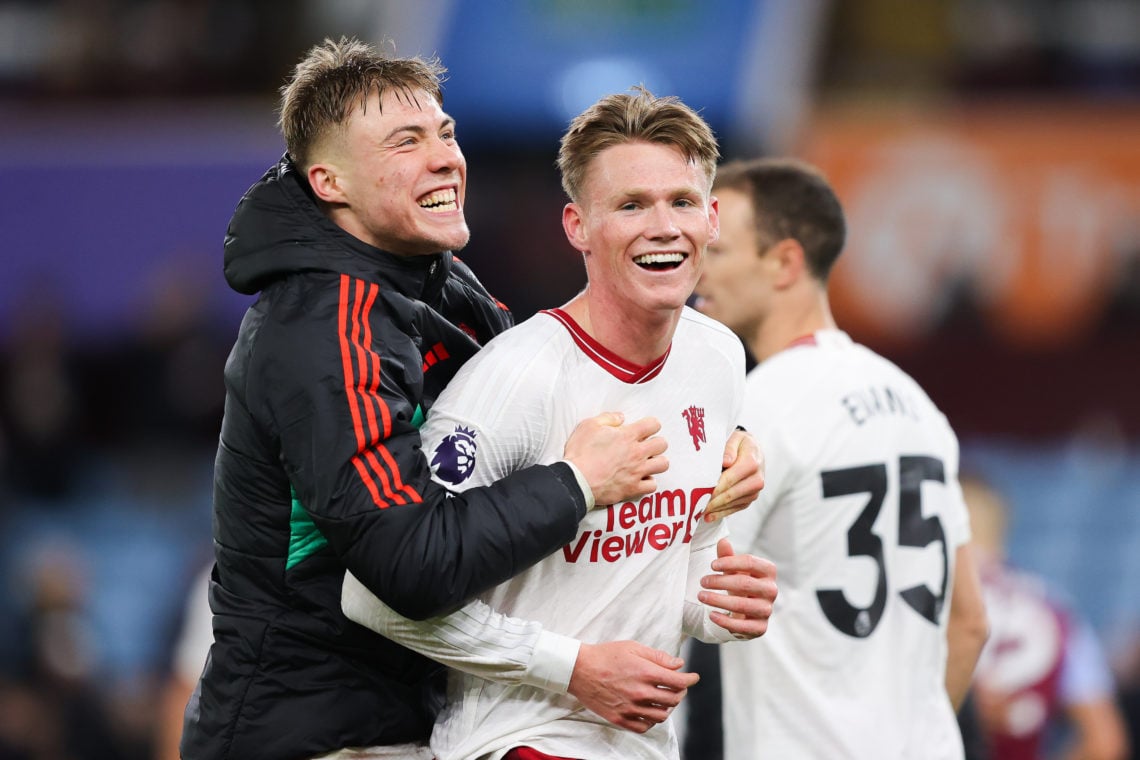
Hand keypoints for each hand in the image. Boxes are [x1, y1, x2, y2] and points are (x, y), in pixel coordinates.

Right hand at [564, 413, 667, 507]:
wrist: (576, 481)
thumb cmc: (580, 453)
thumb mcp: (588, 426)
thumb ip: (608, 418)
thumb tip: (621, 417)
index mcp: (627, 436)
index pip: (653, 425)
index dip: (651, 425)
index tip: (644, 429)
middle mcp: (636, 453)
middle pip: (662, 444)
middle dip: (656, 443)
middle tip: (645, 446)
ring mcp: (637, 471)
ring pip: (663, 464)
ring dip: (657, 462)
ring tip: (646, 462)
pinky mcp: (633, 488)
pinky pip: (652, 486)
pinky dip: (648, 482)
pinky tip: (640, 479)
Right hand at [567, 640, 698, 731]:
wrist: (579, 669)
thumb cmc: (605, 655)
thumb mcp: (633, 647)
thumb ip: (658, 657)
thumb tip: (679, 664)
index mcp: (645, 672)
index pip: (679, 682)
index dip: (690, 679)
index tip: (693, 677)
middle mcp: (640, 693)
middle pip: (673, 699)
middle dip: (681, 692)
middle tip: (679, 686)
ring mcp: (630, 708)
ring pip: (662, 715)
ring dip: (668, 707)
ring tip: (665, 698)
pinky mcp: (620, 719)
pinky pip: (645, 727)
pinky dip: (652, 721)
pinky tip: (651, 711)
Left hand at [699, 539, 776, 638]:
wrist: (746, 610)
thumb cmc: (739, 583)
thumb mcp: (733, 569)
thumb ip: (727, 557)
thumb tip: (722, 541)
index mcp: (768, 571)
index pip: (750, 562)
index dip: (730, 562)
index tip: (712, 565)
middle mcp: (771, 590)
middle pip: (744, 583)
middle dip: (720, 582)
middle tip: (702, 582)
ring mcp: (767, 610)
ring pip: (742, 605)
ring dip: (718, 600)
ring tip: (701, 596)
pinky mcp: (760, 627)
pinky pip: (742, 626)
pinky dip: (725, 621)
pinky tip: (711, 615)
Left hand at [704, 428, 763, 520]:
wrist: (755, 452)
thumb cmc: (741, 444)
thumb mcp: (736, 438)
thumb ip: (729, 448)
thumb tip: (725, 461)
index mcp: (752, 463)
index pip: (729, 479)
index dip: (713, 488)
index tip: (698, 493)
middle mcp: (756, 480)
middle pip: (730, 494)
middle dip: (711, 501)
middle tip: (694, 506)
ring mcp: (755, 491)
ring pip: (732, 504)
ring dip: (715, 509)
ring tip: (697, 512)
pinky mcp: (751, 499)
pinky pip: (735, 508)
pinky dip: (721, 513)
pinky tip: (708, 516)